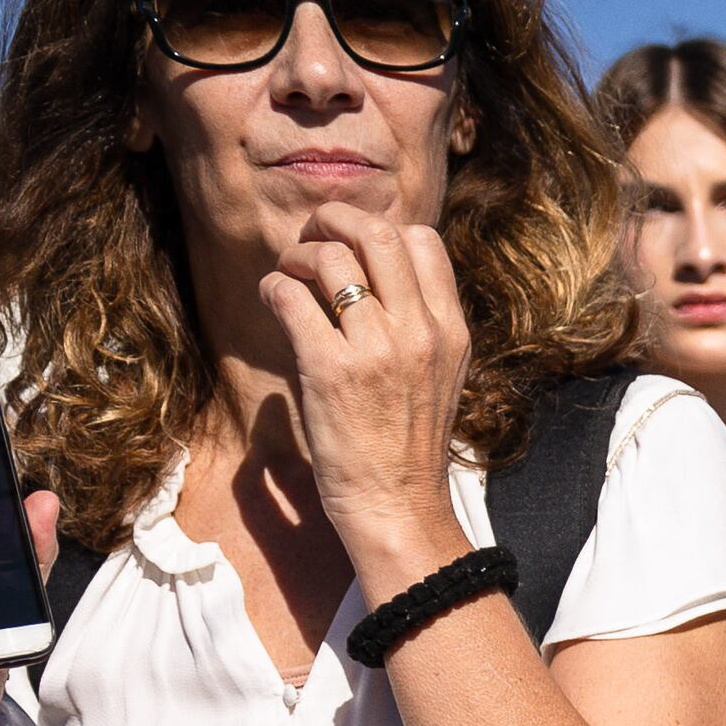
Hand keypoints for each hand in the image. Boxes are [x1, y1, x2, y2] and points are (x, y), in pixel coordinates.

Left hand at [261, 203, 475, 591]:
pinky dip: (274, 287)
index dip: (380, 230)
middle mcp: (419, 332)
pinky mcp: (330, 370)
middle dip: (335, 220)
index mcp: (451, 330)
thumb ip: (421, 327)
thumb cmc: (409, 446)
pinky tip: (273, 300)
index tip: (354, 246)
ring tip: (288, 274)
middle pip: (378, 234)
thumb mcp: (440, 377)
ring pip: (331, 258)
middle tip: (311, 237)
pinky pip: (292, 297)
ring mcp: (376, 349)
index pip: (423, 242)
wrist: (398, 504)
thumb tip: (380, 280)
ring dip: (298, 254)